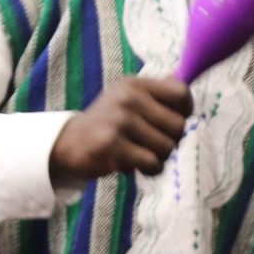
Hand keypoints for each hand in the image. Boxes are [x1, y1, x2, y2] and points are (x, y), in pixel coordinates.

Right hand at [48, 76, 192, 189]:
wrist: (68, 143)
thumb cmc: (107, 122)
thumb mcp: (126, 97)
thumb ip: (155, 94)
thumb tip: (185, 90)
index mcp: (135, 84)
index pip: (181, 92)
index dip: (185, 111)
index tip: (172, 121)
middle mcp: (128, 98)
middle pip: (179, 125)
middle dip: (171, 140)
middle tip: (152, 143)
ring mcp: (120, 121)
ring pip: (167, 147)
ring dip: (159, 157)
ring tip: (141, 153)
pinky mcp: (113, 145)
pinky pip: (152, 162)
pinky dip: (148, 169)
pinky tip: (134, 164)